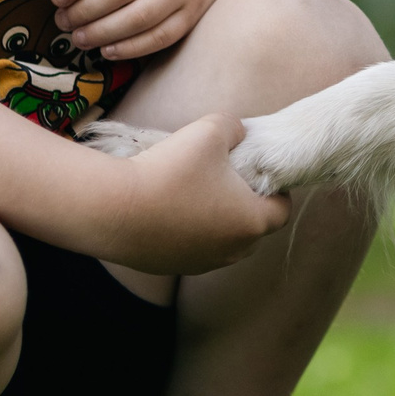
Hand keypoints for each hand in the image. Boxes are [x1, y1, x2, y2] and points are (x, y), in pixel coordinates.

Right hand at [101, 114, 288, 273]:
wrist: (112, 209)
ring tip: (194, 191)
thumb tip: (238, 134)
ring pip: (222, 240)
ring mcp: (201, 263)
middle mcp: (231, 251)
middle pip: (253, 228)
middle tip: (226, 178)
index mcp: (251, 223)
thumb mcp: (210, 131)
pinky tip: (168, 207)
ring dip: (217, 219)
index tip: (259, 171)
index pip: (282, 211)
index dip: (276, 188)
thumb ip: (234, 127)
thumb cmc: (169, 171)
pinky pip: (193, 247)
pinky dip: (189, 230)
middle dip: (246, 204)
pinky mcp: (172, 267)